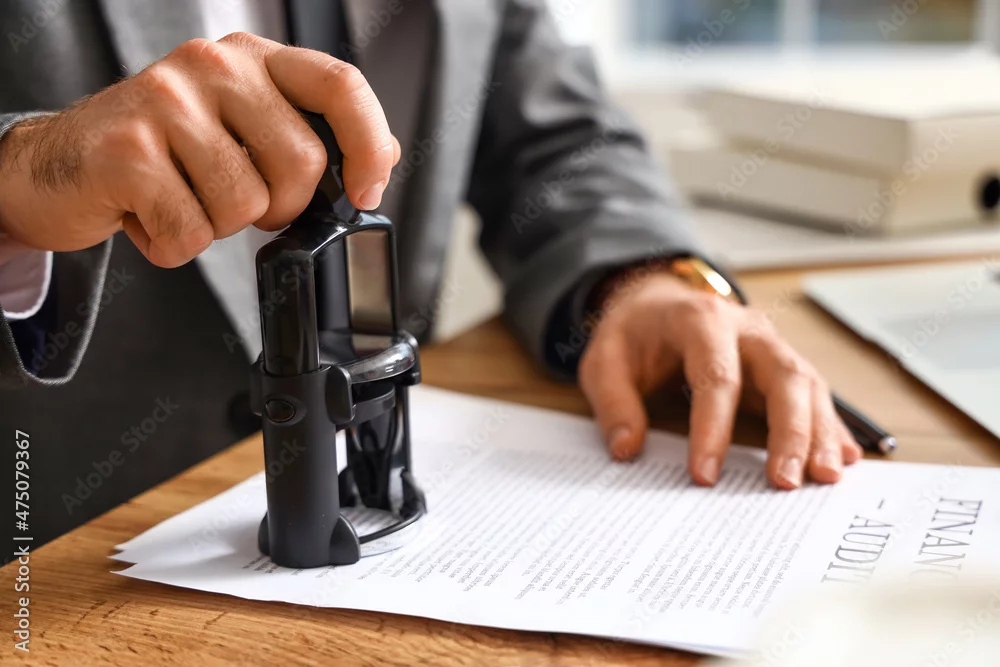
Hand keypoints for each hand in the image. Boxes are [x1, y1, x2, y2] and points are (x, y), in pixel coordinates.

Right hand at [0, 32, 400, 267]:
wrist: (60, 163)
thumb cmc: (160, 151)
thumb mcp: (241, 127)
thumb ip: (306, 134)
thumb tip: (380, 158)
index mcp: (251, 60)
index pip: (340, 86)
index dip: (369, 146)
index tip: (365, 191)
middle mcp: (212, 67)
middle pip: (302, 164)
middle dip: (278, 207)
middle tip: (235, 200)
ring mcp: (166, 103)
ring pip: (246, 206)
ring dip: (217, 227)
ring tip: (182, 201)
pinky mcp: (128, 151)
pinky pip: (192, 233)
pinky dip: (173, 246)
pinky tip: (148, 215)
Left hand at [578, 268, 861, 488]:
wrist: (658, 303)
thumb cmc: (634, 335)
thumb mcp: (604, 360)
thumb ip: (613, 402)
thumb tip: (627, 449)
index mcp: (701, 319)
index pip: (716, 376)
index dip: (712, 428)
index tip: (704, 476)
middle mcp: (748, 329)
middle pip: (783, 375)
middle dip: (789, 431)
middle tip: (785, 482)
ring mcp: (772, 346)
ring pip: (808, 385)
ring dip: (820, 433)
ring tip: (825, 478)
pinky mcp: (783, 366)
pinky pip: (815, 395)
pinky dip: (830, 427)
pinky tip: (842, 458)